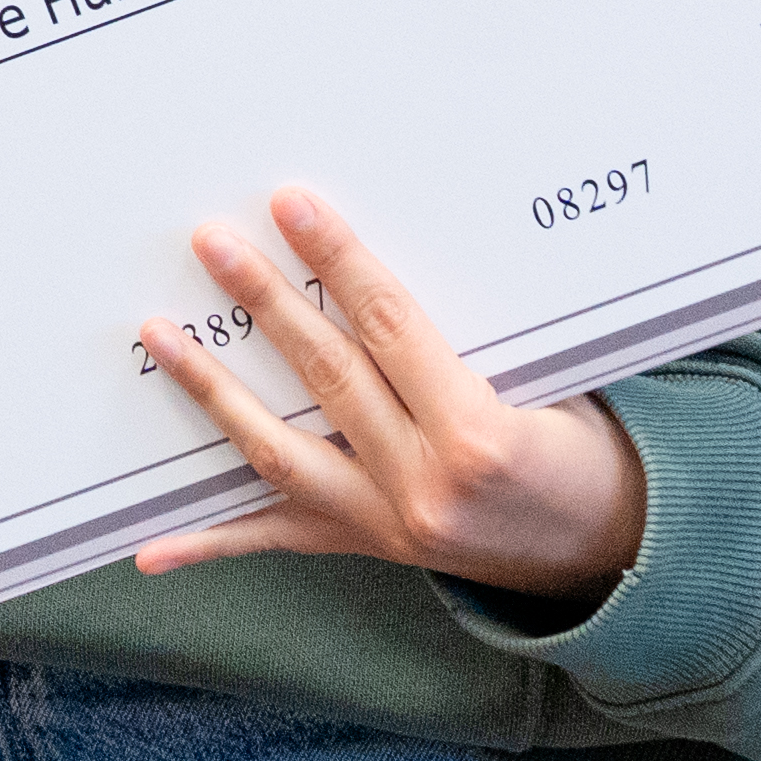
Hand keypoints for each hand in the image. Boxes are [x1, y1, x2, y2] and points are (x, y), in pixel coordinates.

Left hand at [130, 183, 651, 602]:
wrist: (611, 557)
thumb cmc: (585, 454)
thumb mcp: (551, 389)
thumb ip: (469, 344)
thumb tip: (378, 270)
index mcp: (478, 436)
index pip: (392, 329)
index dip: (339, 260)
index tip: (292, 203)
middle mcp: (422, 485)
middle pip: (327, 375)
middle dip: (265, 301)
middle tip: (211, 241)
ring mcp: (383, 525)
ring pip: (277, 451)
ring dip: (212, 391)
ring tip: (159, 335)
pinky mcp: (362, 549)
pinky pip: (274, 541)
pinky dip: (209, 543)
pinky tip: (149, 547)